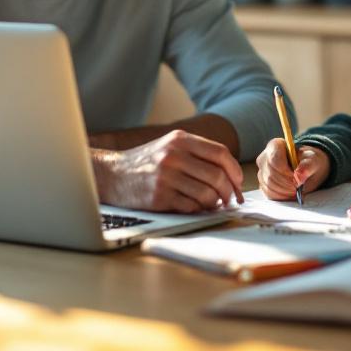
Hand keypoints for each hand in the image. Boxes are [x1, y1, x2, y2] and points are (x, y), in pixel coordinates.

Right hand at [92, 129, 243, 213]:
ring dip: (214, 203)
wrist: (112, 175)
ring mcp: (166, 177)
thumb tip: (230, 176)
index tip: (238, 183)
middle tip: (230, 200)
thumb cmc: (147, 163)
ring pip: (207, 194)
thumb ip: (198, 154)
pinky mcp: (159, 197)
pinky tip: (195, 207)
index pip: (220, 153)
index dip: (234, 171)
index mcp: (180, 140)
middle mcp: (173, 156)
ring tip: (211, 204)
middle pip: (217, 176)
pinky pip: (191, 207)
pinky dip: (198, 210)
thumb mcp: (170, 146)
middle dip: (229, 192)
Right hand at [256, 139, 329, 199]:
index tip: (297, 179)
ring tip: (296, 190)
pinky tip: (289, 194)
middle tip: (298, 187)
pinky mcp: (263, 184)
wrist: (307, 169)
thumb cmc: (308, 161)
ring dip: (284, 191)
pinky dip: (280, 196)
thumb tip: (299, 176)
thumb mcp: (313, 160)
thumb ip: (308, 166)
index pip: (274, 159)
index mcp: (275, 145)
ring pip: (268, 184)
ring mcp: (262, 171)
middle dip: (286, 184)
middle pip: (270, 174)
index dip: (285, 172)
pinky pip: (268, 193)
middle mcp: (265, 157)